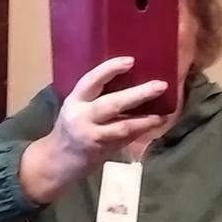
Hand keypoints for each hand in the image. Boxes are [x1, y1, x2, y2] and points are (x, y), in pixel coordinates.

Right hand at [19, 57, 166, 202]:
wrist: (58, 161)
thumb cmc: (71, 128)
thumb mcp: (78, 107)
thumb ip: (97, 96)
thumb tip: (131, 77)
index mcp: (75, 100)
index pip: (91, 80)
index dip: (109, 69)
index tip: (130, 61)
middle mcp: (82, 117)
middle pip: (112, 104)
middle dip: (138, 94)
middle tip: (160, 85)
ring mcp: (93, 135)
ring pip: (123, 126)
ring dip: (146, 120)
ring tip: (164, 114)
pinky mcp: (102, 151)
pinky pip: (126, 139)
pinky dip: (142, 131)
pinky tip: (157, 123)